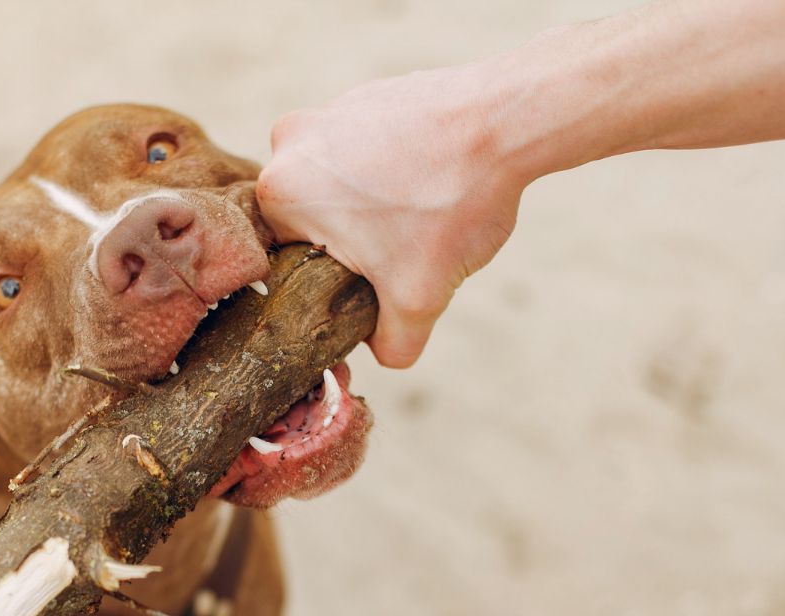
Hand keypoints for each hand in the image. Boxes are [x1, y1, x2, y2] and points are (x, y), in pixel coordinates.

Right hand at [257, 61, 529, 367]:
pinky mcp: (365, 96)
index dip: (328, 285)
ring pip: (340, 189)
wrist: (506, 122)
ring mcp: (327, 112)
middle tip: (402, 252)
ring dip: (375, 210)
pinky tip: (432, 182)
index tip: (369, 282)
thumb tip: (382, 350)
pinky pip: (367, 154)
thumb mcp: (417, 300)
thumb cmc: (452, 202)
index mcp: (279, 192)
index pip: (286, 264)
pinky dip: (395, 173)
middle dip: (355, 246)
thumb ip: (390, 345)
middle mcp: (289, 143)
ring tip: (422, 214)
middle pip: (313, 225)